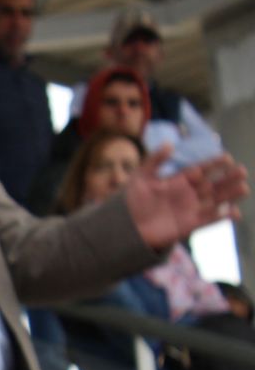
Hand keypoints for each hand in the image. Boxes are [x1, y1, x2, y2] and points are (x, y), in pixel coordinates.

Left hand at [124, 148, 248, 248]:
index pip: (202, 169)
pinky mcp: (189, 225)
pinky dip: (221, 217)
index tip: (227, 158)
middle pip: (213, 184)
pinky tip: (234, 213)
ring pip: (215, 201)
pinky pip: (209, 220)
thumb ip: (155, 160)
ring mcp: (191, 209)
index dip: (214, 164)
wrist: (127, 225)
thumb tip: (170, 144)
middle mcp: (189, 194)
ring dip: (230, 195)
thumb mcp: (140, 176)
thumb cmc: (133, 199)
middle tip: (242, 171)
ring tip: (244, 188)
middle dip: (228, 178)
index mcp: (180, 180)